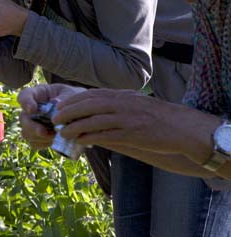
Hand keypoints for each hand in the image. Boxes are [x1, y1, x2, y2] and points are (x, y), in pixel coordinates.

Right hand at [16, 83, 80, 149]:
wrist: (82, 111)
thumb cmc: (75, 97)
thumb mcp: (71, 94)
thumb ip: (64, 98)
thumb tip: (56, 105)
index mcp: (38, 95)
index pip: (24, 96)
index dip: (25, 103)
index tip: (32, 109)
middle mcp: (32, 110)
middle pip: (23, 118)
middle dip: (32, 127)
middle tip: (43, 132)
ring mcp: (34, 124)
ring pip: (26, 133)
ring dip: (39, 137)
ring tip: (55, 137)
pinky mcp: (39, 136)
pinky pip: (34, 143)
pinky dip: (43, 144)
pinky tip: (54, 142)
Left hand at [53, 89, 220, 165]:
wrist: (181, 127)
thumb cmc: (157, 116)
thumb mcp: (135, 102)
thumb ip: (116, 103)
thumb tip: (95, 106)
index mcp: (122, 96)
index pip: (91, 94)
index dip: (72, 100)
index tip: (59, 106)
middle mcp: (122, 105)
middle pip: (88, 105)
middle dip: (69, 112)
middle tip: (55, 119)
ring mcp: (127, 119)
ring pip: (94, 121)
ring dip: (75, 127)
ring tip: (63, 133)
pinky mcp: (132, 134)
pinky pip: (107, 136)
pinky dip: (91, 138)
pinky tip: (81, 141)